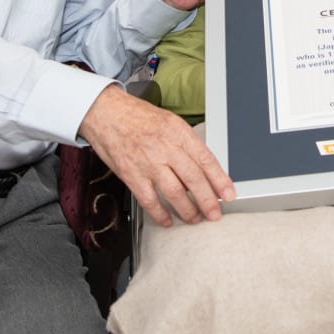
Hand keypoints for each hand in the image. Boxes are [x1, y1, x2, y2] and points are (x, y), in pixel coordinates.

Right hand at [79, 83, 234, 225]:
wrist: (105, 113)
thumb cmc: (136, 117)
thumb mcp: (169, 121)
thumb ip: (185, 144)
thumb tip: (202, 168)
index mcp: (178, 132)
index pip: (206, 159)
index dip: (220, 180)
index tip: (228, 194)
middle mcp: (165, 147)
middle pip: (193, 179)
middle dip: (208, 200)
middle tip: (215, 214)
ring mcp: (148, 163)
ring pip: (175, 193)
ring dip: (188, 210)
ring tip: (195, 218)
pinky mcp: (131, 175)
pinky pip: (150, 200)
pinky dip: (160, 214)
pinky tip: (168, 220)